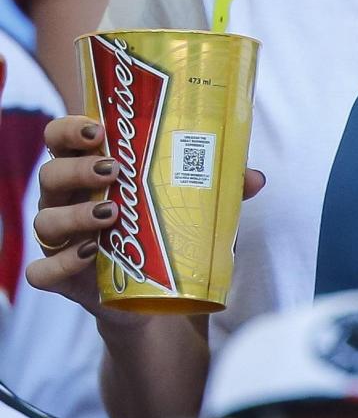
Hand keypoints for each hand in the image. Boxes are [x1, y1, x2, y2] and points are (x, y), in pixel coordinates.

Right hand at [26, 114, 264, 315]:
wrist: (151, 289)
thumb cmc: (161, 223)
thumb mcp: (188, 199)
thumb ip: (218, 184)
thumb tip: (256, 177)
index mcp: (88, 167)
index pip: (59, 137)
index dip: (69, 128)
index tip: (97, 128)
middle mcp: (65, 198)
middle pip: (49, 173)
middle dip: (78, 168)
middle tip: (114, 170)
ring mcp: (59, 238)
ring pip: (44, 220)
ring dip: (76, 214)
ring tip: (113, 214)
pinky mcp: (61, 277)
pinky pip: (41, 271)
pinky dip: (60, 263)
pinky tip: (90, 254)